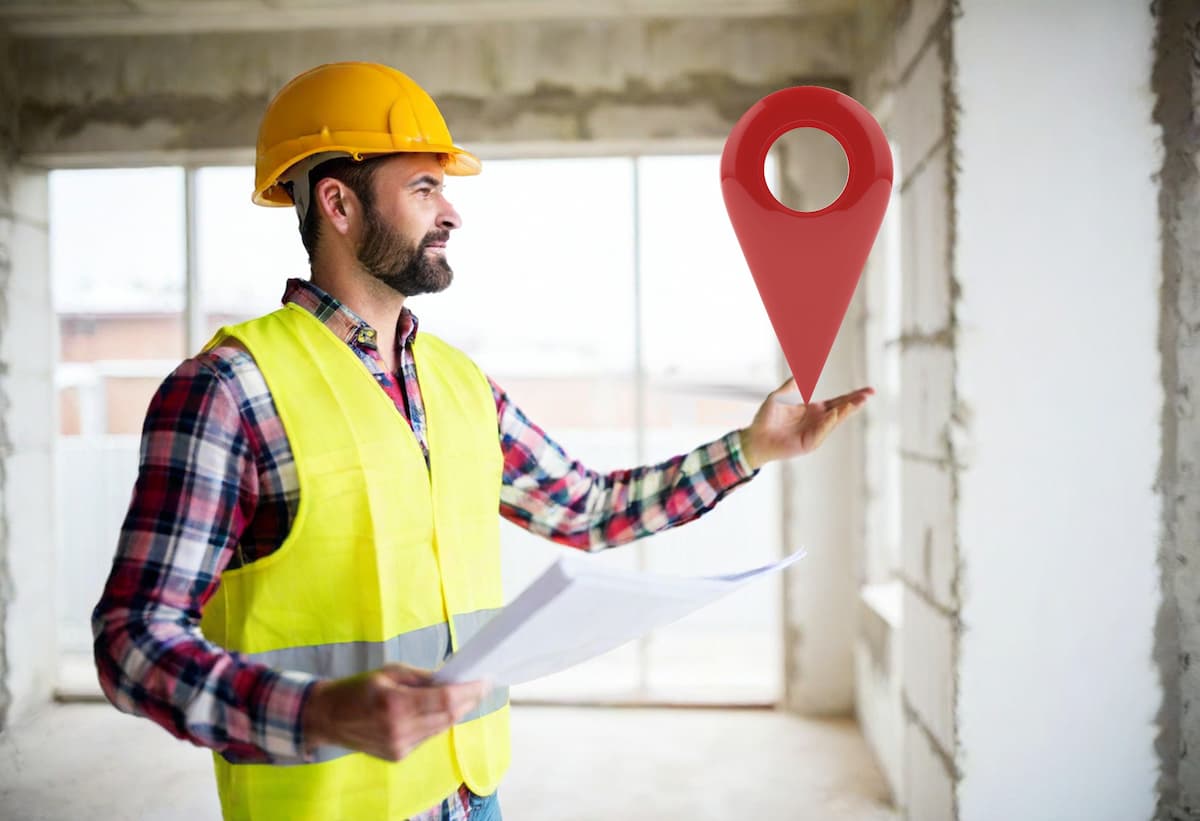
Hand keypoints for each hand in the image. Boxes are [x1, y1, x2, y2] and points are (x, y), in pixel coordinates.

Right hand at [302, 664, 489, 761]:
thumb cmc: (357, 688)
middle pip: (447, 717)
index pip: (444, 700)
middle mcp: (399, 730)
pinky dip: (437, 722)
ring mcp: (399, 746)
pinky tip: (439, 710)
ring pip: (440, 728)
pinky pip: (428, 736)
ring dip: (455, 712)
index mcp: (394, 704)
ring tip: (465, 695)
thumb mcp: (390, 672)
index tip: (485, 681)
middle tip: (481, 686)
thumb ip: (423, 678)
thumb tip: (452, 679)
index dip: (469, 692)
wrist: (327, 717)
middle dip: (468, 701)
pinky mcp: (398, 755)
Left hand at [739, 379, 873, 469]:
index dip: (852, 397)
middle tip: (870, 394)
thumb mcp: (778, 396)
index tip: (868, 391)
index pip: (838, 402)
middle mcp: (818, 422)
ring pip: (834, 421)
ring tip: (857, 402)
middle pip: (841, 411)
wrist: (755, 437)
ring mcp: (815, 433)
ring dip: (845, 411)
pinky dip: (828, 423)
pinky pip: (820, 432)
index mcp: (814, 410)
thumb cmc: (765, 418)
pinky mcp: (808, 444)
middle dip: (855, 402)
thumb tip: (799, 370)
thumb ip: (790, 385)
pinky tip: (835, 414)